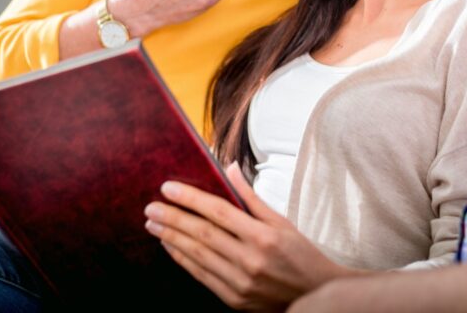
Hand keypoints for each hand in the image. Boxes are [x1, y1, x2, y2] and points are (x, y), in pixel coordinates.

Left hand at [144, 162, 358, 309]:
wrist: (315, 294)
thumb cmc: (300, 254)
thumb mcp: (282, 221)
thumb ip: (252, 197)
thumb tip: (229, 168)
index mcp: (264, 236)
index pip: (219, 211)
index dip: (191, 198)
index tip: (168, 187)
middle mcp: (250, 259)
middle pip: (203, 233)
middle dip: (173, 218)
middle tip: (151, 207)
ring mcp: (240, 282)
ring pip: (197, 255)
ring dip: (172, 238)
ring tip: (154, 224)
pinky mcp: (234, 299)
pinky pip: (201, 276)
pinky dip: (183, 259)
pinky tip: (170, 246)